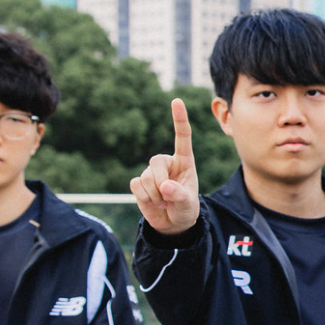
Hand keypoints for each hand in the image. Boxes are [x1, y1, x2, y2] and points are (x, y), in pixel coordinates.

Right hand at [131, 98, 201, 235]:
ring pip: (146, 177)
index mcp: (184, 161)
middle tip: (169, 198)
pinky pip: (136, 186)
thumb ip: (179, 195)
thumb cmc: (185, 209)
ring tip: (164, 202)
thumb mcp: (188, 204)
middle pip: (156, 161)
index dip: (179, 119)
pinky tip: (153, 203)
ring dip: (155, 194)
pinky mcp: (138, 183)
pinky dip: (145, 198)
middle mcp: (166, 163)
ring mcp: (151, 172)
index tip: (176, 101)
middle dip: (160, 182)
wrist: (172, 223)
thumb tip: (165, 187)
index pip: (182, 136)